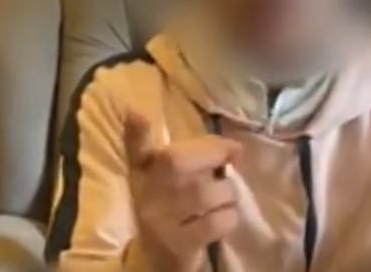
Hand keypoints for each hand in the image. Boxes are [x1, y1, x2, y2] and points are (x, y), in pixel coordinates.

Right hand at [123, 113, 241, 271]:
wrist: (160, 258)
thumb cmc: (171, 206)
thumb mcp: (169, 178)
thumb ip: (193, 153)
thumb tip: (235, 146)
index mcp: (142, 172)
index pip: (135, 149)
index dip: (136, 132)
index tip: (136, 113)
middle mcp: (145, 194)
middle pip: (177, 163)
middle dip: (214, 156)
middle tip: (229, 162)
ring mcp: (160, 222)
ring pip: (203, 193)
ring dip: (226, 192)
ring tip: (224, 196)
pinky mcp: (178, 245)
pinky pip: (215, 222)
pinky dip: (229, 217)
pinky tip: (224, 218)